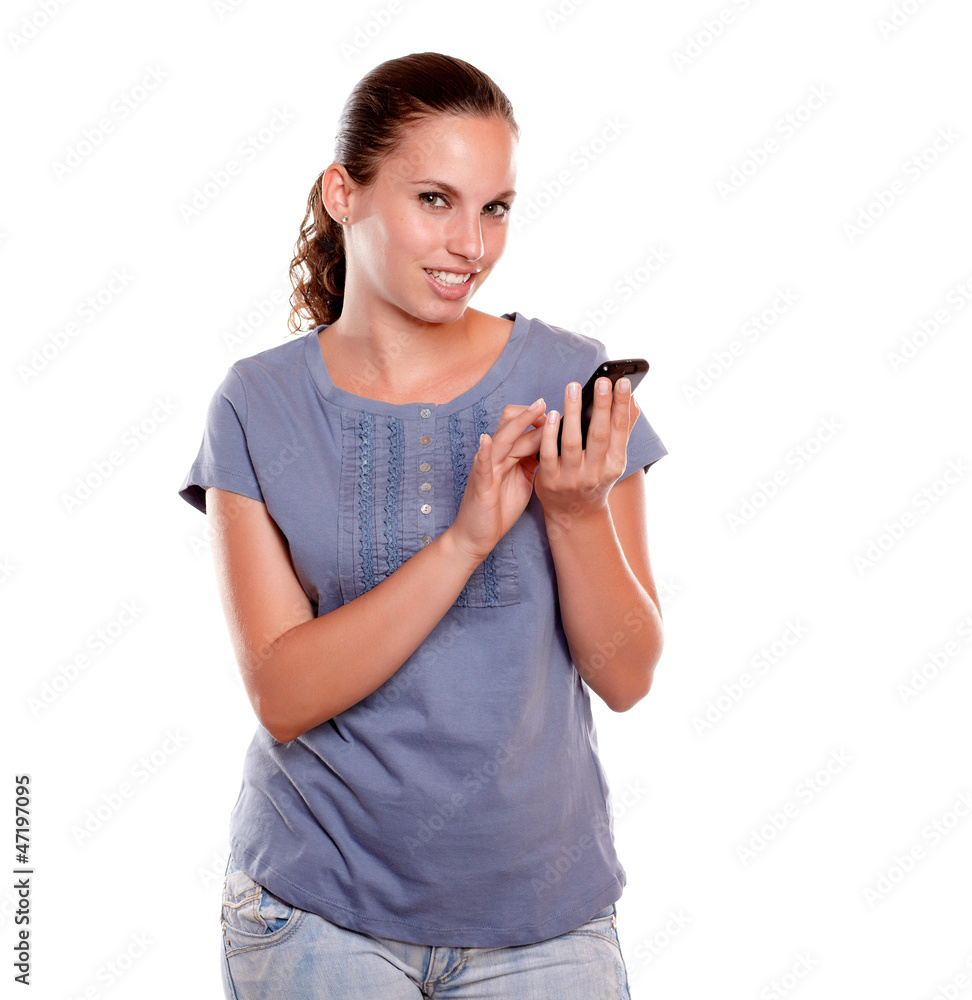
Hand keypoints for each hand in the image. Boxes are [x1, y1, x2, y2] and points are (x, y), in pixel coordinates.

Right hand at [448, 399, 545, 564]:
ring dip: (518, 423)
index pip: (521, 428)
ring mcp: (486, 469)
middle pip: (511, 426)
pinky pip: (482, 466)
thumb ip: (533, 461)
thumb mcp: (523, 479)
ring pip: (502, 440)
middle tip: (551, 406)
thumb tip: (553, 445)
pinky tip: (486, 440)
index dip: (539, 418)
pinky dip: (484, 452)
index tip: (559, 413)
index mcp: (508, 456)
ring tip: (534, 409)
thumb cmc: (499, 508)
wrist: (476, 535)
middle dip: (532, 415)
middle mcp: (495, 457)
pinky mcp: (481, 486)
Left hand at [534, 377, 638, 518]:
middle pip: (599, 435)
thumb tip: (633, 400)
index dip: (621, 406)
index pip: (620, 431)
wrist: (575, 514)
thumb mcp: (614, 459)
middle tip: (601, 381)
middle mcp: (596, 473)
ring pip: (572, 442)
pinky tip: (552, 415)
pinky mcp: (550, 481)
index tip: (621, 382)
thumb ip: (623, 429)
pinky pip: (549, 454)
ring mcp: (572, 478)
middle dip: (601, 406)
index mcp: (614, 464)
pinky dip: (550, 434)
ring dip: (572, 413)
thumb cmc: (595, 478)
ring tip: (572, 388)